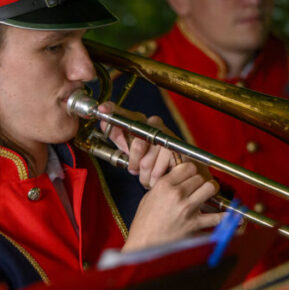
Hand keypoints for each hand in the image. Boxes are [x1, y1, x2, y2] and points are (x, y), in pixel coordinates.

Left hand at [97, 102, 215, 189]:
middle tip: (135, 169)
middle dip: (133, 163)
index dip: (113, 111)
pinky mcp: (178, 151)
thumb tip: (103, 122)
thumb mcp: (134, 151)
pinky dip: (155, 179)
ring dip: (145, 175)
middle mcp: (156, 126)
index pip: (126, 115)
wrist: (186, 175)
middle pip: (136, 144)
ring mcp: (168, 137)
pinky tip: (160, 178)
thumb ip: (120, 138)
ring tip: (149, 176)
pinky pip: (157, 171)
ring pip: (145, 162)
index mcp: (143, 123)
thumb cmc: (158, 162)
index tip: (102, 109)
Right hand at [123, 161, 221, 251]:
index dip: (191, 171)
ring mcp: (187, 209)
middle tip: (198, 187)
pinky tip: (234, 216)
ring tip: (208, 194)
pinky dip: (226, 217)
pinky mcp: (194, 224)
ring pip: (210, 188)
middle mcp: (177, 194)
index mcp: (164, 185)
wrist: (144, 244)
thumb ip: (164, 186)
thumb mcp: (149, 198)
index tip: (191, 175)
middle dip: (200, 181)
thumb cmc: (144, 223)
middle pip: (200, 177)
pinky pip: (216, 217)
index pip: (187, 167)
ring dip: (211, 191)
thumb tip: (178, 179)